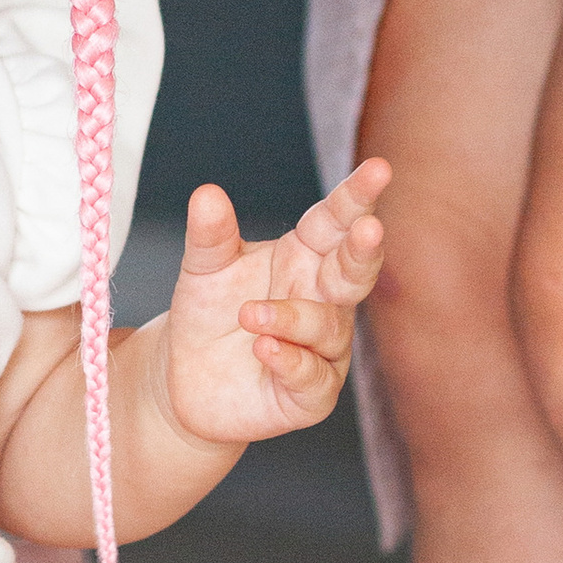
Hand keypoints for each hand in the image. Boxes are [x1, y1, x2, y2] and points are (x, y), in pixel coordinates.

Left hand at [155, 167, 388, 446]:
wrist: (182, 381)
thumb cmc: (207, 315)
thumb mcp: (203, 270)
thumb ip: (210, 235)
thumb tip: (207, 193)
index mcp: (305, 256)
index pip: (336, 221)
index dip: (357, 196)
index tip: (379, 168)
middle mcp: (324, 299)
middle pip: (353, 271)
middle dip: (363, 250)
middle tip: (368, 227)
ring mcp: (324, 348)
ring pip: (326, 327)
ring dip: (291, 317)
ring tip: (248, 314)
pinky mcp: (311, 394)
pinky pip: (312, 376)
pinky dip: (291, 361)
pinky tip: (265, 349)